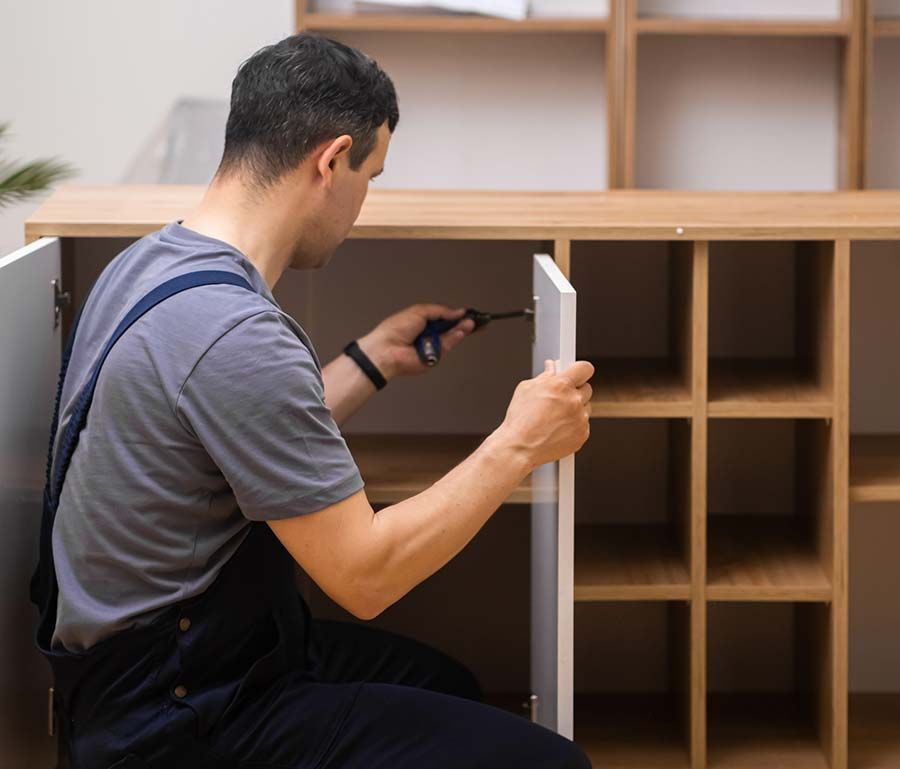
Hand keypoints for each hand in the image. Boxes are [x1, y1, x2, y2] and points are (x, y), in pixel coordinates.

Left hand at [356, 304, 475, 379]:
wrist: (387, 349)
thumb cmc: (395, 329)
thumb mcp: (419, 311)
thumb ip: (440, 311)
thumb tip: (457, 312)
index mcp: (423, 321)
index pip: (445, 318)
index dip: (458, 316)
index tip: (469, 314)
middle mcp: (429, 334)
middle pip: (452, 329)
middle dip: (464, 323)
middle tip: (476, 319)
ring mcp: (432, 346)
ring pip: (452, 338)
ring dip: (461, 330)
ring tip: (469, 324)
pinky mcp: (434, 357)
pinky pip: (448, 347)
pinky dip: (454, 339)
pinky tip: (461, 332)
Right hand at [495, 359, 593, 468]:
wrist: (520, 447)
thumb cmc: (520, 421)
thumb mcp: (526, 389)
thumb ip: (544, 376)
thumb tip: (551, 368)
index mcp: (560, 385)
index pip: (584, 368)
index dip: (581, 370)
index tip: (577, 373)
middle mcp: (573, 401)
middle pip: (587, 388)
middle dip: (575, 391)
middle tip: (561, 397)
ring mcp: (580, 418)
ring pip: (586, 407)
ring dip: (575, 409)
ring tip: (556, 416)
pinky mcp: (582, 434)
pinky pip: (584, 424)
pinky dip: (574, 425)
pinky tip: (558, 427)